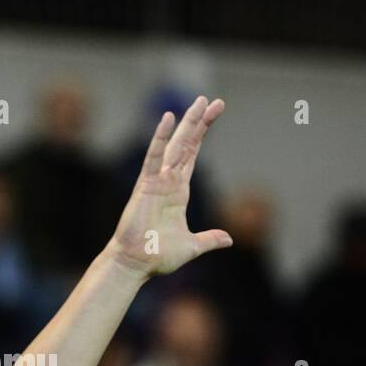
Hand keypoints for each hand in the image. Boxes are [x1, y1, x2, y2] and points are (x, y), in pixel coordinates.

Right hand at [105, 95, 232, 277]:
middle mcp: (169, 181)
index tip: (213, 115)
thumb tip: (229, 239)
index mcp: (179, 191)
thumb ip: (210, 239)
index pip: (192, 156)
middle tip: (213, 101)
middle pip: (187, 145)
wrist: (137, 263)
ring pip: (174, 145)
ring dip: (187, 124)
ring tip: (198, 102)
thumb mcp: (192, 246)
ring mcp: (157, 181)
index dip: (202, 135)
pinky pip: (153, 157)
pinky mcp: (145, 185)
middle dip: (200, 123)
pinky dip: (159, 138)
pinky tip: (167, 119)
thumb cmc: (158, 255)